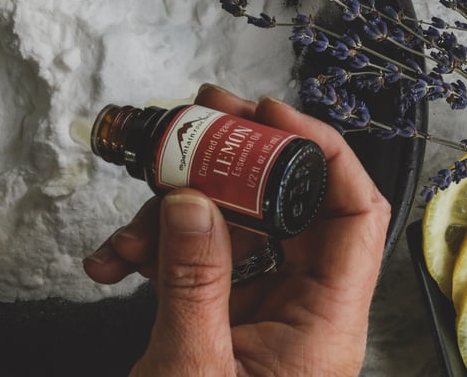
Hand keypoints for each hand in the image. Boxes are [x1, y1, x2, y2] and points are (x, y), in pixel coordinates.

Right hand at [83, 84, 390, 375]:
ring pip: (224, 224)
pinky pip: (190, 255)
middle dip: (227, 165)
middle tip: (189, 130)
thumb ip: (193, 280)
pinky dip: (149, 249)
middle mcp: (297, 306)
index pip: (353, 216)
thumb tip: (193, 200)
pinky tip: (113, 263)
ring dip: (167, 216)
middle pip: (279, 206)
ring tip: (126, 237)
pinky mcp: (217, 311)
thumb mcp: (192, 367)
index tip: (268, 115)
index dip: (321, 152)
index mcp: (322, 324)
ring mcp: (255, 306)